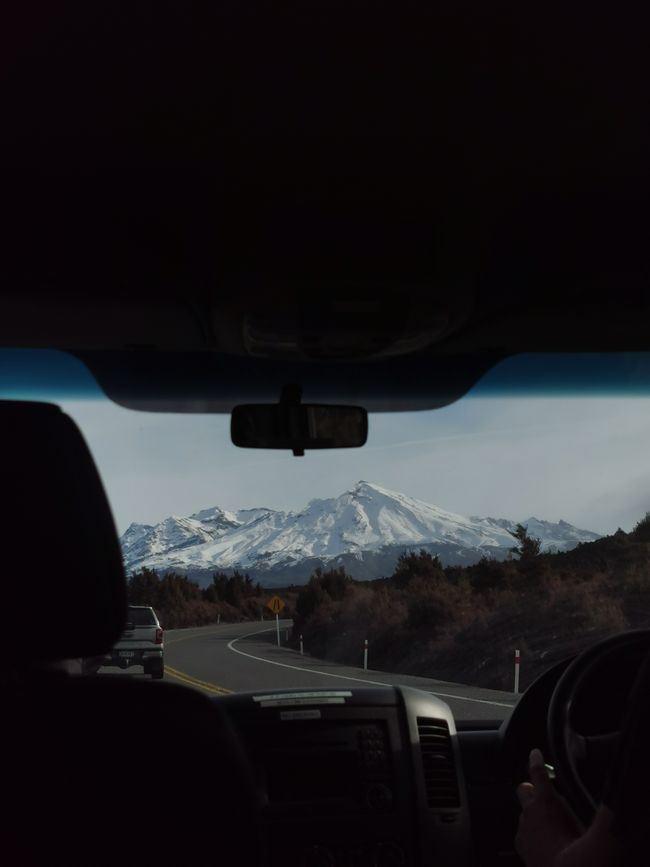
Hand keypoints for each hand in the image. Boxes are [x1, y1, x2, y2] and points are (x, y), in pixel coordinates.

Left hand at [515, 748, 583, 866]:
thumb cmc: (578, 849)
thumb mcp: (587, 823)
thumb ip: (591, 811)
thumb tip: (604, 805)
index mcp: (546, 801)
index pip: (538, 771)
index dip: (536, 760)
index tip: (534, 753)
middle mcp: (530, 811)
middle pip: (523, 789)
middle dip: (531, 790)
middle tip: (542, 796)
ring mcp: (522, 828)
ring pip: (524, 813)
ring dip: (533, 815)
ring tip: (549, 825)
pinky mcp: (520, 845)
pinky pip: (523, 833)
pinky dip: (530, 834)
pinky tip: (543, 843)